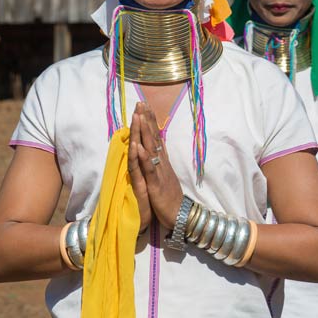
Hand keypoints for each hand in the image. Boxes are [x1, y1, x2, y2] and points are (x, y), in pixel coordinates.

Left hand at [127, 102, 183, 230]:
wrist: (180, 215)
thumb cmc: (170, 197)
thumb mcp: (165, 176)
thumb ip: (159, 163)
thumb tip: (155, 150)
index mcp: (163, 161)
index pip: (156, 137)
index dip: (150, 122)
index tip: (145, 106)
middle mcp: (162, 162)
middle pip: (154, 137)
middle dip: (147, 120)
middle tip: (141, 102)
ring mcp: (160, 172)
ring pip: (151, 148)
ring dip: (144, 132)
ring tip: (138, 116)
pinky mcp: (156, 183)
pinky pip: (149, 168)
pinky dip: (143, 157)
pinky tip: (138, 146)